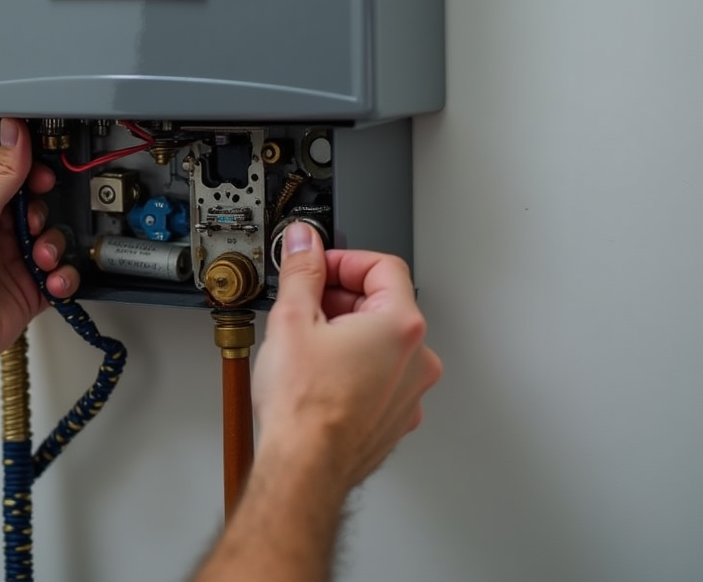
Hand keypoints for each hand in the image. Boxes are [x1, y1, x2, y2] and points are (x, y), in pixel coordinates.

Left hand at [0, 118, 78, 380]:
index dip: (34, 178)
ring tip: (40, 258)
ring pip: (52, 243)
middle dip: (44, 216)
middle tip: (33, 226)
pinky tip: (50, 280)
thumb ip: (4, 171)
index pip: (13, 179)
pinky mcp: (25, 293)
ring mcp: (10, 264)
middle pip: (38, 210)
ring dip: (54, 248)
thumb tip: (15, 132)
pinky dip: (61, 278)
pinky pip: (58, 279)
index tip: (45, 179)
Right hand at [252, 223, 441, 491]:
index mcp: (400, 325)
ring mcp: (410, 392)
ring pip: (381, 344)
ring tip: (307, 346)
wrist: (305, 466)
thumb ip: (303, 271)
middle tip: (304, 305)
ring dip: (347, 334)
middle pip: (383, 304)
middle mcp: (417, 358)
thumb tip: (304, 242)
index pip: (382, 266)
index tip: (318, 266)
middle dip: (341, 298)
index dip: (344, 260)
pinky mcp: (395, 417)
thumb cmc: (304, 406)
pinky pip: (379, 378)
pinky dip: (354, 368)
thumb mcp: (292, 319)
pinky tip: (319, 377)